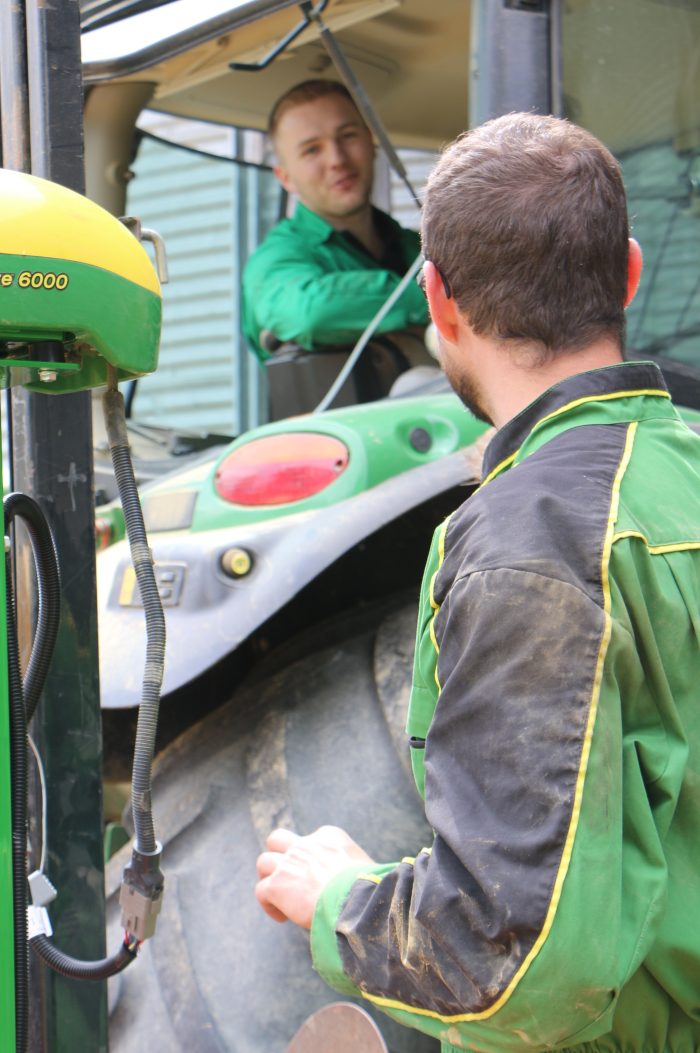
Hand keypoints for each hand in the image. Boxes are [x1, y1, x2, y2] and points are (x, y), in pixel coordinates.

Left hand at [255, 825, 374, 929]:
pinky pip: (261, 890)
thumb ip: (350, 866)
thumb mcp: (363, 866)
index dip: (308, 859)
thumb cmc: (368, 889)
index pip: (310, 839)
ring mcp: (288, 863)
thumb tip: (356, 883)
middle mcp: (305, 845)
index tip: (315, 878)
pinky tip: (282, 918)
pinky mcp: (277, 884)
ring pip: (264, 861)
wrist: (356, 901)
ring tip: (280, 898)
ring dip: (269, 878)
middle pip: (278, 838)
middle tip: (285, 876)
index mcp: (328, 837)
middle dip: (278, 854)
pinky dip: (269, 905)